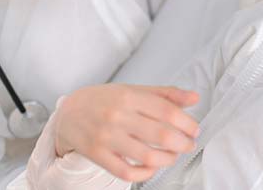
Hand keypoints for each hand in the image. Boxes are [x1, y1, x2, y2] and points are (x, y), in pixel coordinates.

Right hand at [54, 84, 199, 181]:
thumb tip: (194, 97)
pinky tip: (152, 167)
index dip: (187, 123)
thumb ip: (165, 94)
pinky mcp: (97, 154)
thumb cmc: (104, 101)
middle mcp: (118, 115)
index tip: (194, 129)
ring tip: (173, 156)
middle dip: (182, 143)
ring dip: (168, 159)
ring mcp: (106, 137)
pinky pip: (126, 172)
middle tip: (188, 145)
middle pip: (161, 134)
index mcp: (129, 96)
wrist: (68, 112)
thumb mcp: (134, 90)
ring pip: (147, 156)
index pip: (167, 111)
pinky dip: (145, 173)